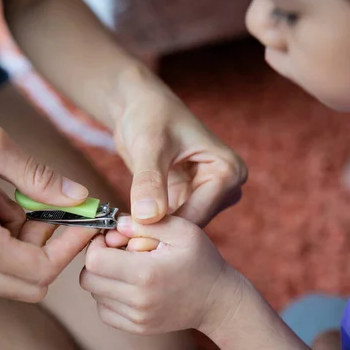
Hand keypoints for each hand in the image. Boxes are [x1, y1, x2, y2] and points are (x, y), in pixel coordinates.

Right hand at [0, 109, 96, 301]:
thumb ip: (40, 177)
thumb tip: (78, 196)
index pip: (43, 269)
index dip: (72, 246)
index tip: (86, 220)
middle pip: (31, 281)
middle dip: (53, 246)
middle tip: (56, 208)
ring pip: (12, 272)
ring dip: (27, 238)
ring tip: (10, 193)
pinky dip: (6, 236)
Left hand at [79, 215, 240, 334]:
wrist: (218, 301)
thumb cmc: (200, 259)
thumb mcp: (182, 230)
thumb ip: (147, 223)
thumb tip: (115, 224)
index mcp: (146, 273)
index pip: (94, 260)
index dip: (98, 244)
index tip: (113, 237)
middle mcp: (138, 300)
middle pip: (88, 278)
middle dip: (97, 260)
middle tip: (118, 251)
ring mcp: (137, 318)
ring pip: (94, 295)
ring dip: (104, 277)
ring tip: (128, 267)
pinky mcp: (137, 327)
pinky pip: (104, 311)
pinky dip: (109, 296)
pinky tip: (130, 284)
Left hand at [107, 66, 247, 248]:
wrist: (140, 106)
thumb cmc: (149, 115)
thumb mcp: (150, 145)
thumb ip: (149, 180)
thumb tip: (148, 217)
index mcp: (228, 170)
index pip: (199, 212)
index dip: (165, 229)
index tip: (131, 240)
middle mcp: (225, 186)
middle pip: (192, 224)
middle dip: (159, 234)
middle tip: (122, 243)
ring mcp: (209, 194)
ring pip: (181, 228)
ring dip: (153, 233)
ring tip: (121, 238)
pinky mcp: (190, 198)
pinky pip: (172, 221)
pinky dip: (151, 227)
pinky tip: (126, 230)